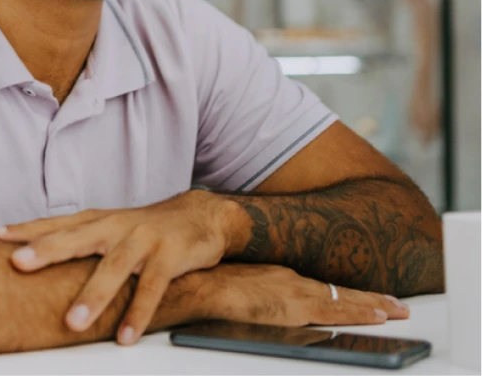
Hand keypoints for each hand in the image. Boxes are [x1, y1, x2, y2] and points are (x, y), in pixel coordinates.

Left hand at [0, 191, 241, 341]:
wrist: (198, 215)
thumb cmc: (144, 227)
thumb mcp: (109, 228)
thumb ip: (78, 240)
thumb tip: (35, 258)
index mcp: (97, 220)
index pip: (55, 223)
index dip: (25, 229)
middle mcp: (115, 226)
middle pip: (77, 237)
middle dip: (47, 250)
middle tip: (19, 263)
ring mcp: (142, 239)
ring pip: (114, 266)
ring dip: (94, 295)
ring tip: (73, 323)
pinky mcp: (168, 256)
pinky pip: (152, 287)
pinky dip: (138, 312)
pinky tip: (124, 335)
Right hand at [207, 263, 409, 328]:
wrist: (197, 284)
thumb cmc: (209, 286)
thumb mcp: (236, 287)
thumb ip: (254, 294)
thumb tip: (258, 304)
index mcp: (278, 278)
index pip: (320, 288)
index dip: (346, 295)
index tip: (366, 299)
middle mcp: (291, 282)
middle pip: (338, 292)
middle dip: (370, 300)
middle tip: (398, 304)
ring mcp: (293, 294)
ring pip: (343, 301)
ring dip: (371, 306)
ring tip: (395, 310)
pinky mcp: (293, 309)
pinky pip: (335, 312)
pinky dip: (359, 313)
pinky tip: (376, 317)